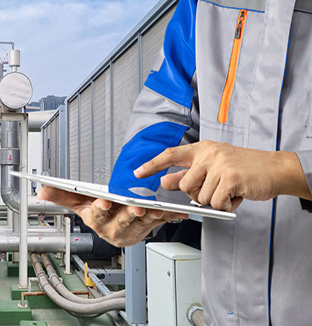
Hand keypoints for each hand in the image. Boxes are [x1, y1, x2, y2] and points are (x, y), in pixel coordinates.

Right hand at [37, 186, 186, 246]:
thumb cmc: (98, 213)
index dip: (100, 209)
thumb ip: (61, 196)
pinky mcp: (148, 228)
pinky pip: (160, 222)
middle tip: (136, 208)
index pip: (97, 214)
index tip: (104, 203)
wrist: (116, 228)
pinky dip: (169, 216)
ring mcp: (132, 230)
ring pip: (143, 224)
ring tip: (157, 208)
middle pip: (122, 222)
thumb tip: (40, 191)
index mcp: (97, 221)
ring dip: (151, 216)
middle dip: (129, 215)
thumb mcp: (79, 204)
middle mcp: (114, 229)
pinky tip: (176, 210)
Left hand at [134, 140, 310, 210]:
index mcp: (202, 148)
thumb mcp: (213, 167)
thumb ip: (188, 174)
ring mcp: (220, 164)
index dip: (152, 165)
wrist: (276, 168)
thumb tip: (164, 182)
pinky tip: (236, 195)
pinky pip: (216, 202)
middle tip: (216, 189)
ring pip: (200, 197)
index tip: (137, 173)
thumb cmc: (244, 168)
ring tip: (229, 190)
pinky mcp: (231, 177)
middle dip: (197, 194)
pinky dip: (226, 205)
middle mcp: (209, 153)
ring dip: (215, 201)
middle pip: (184, 185)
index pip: (170, 154)